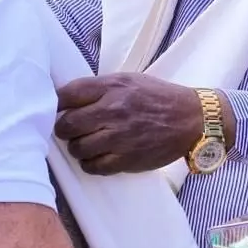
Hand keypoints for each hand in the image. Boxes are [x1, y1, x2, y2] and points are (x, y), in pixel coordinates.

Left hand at [55, 73, 211, 174]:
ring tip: (86, 143)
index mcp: (112, 87)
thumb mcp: (129, 81)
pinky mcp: (127, 159)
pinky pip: (93, 166)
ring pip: (77, 148)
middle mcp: (113, 111)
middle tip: (70, 129)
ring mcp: (119, 137)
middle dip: (63, 128)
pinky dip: (89, 163)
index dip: (56, 103)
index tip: (57, 109)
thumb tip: (65, 99)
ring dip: (77, 147)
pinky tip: (96, 156)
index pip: (67, 95)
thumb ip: (99, 88)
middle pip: (66, 124)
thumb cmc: (158, 97)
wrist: (191, 119)